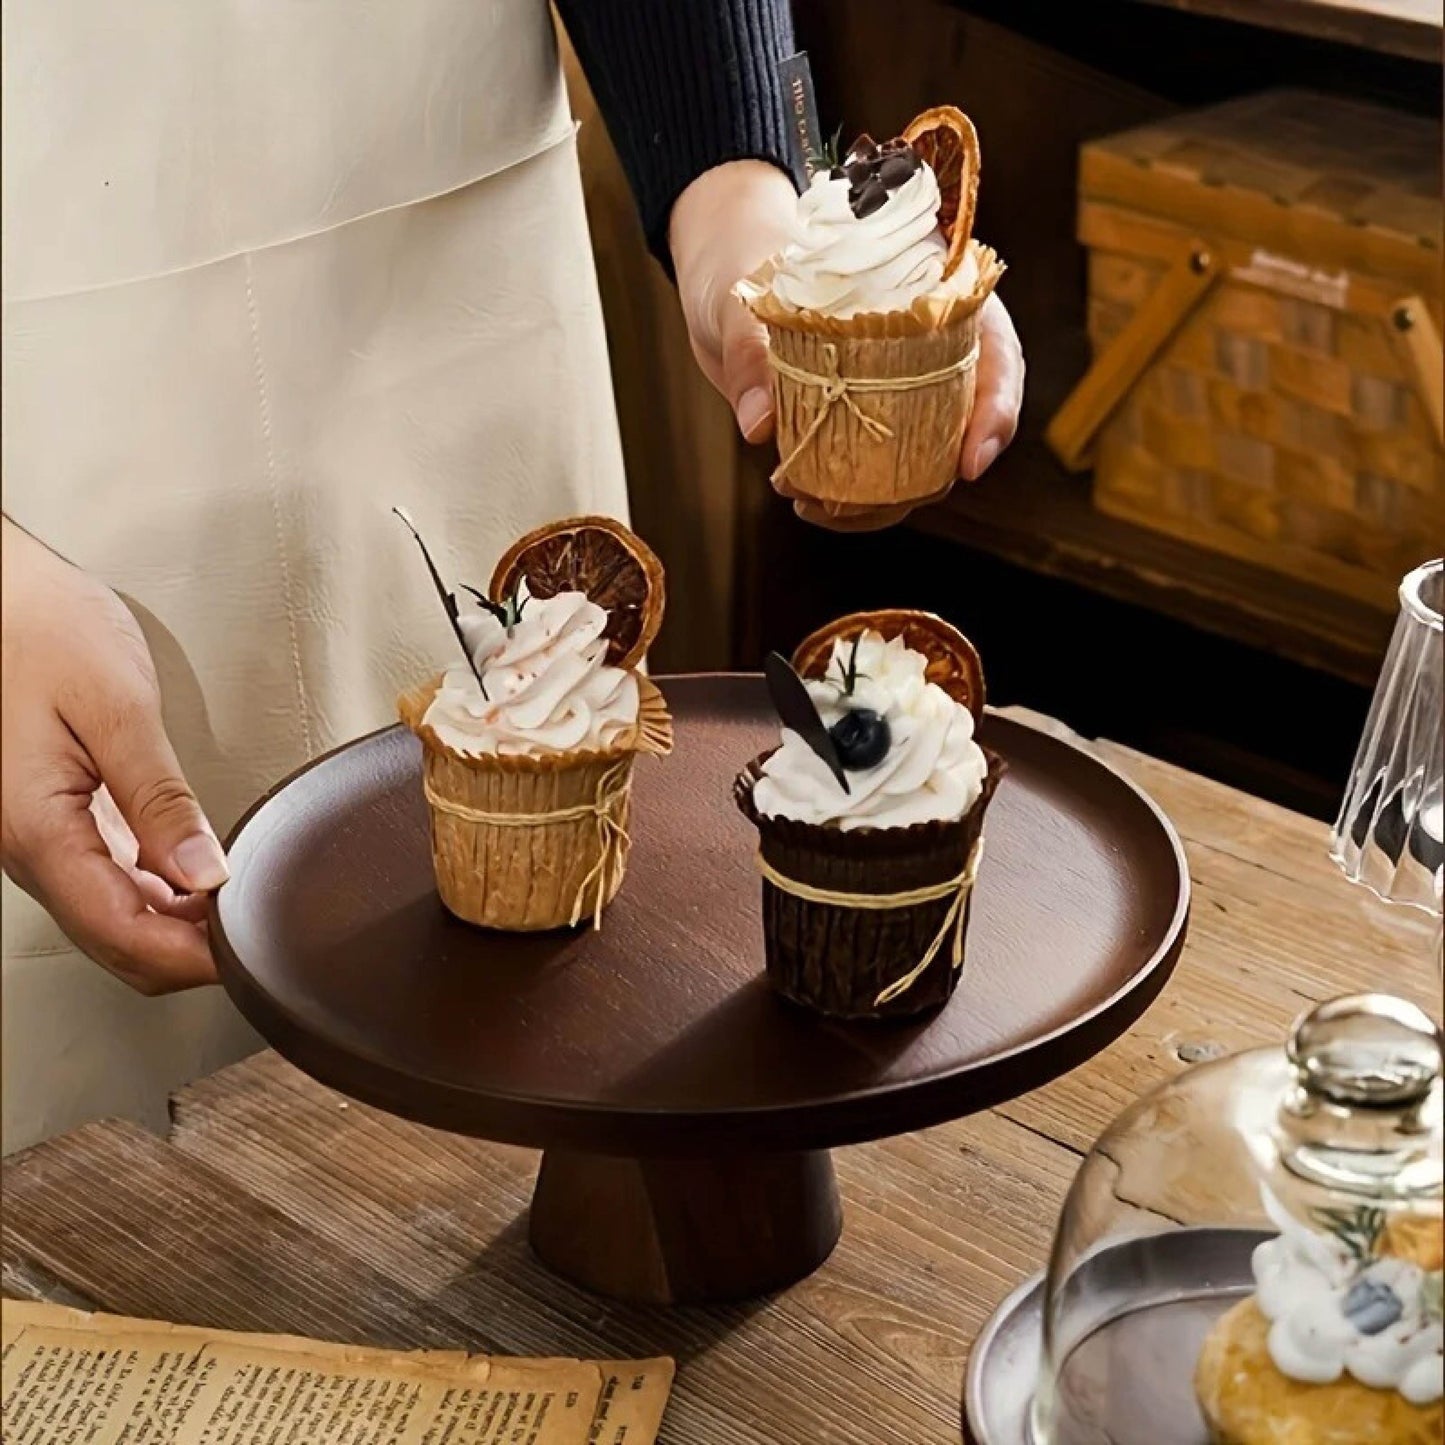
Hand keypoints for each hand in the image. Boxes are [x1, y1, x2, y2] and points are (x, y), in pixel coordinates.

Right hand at [1, 519, 225, 992]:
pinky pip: (106, 881)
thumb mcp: (114, 707)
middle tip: (255, 934)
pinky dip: (158, 893)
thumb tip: (206, 872)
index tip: (248, 951)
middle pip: (118, 941)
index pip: (122, 934)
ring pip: (112, 918)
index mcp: (39, 829)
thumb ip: (161, 798)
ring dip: (176, 926)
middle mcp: (30, 847)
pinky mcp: (54, 820)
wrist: (0, 597)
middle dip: (188, 954)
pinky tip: (198, 877)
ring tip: (239, 907)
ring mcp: (40, 838)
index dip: (192, 958)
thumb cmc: (39, 629)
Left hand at [671, 162, 1024, 530]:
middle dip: (928, 477)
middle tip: (879, 504)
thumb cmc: (744, 253)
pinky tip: (803, 500)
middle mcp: (922, 348)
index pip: (994, 353)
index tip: (971, 464)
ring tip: (815, 506)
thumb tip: (760, 425)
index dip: (996, 411)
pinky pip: (868, 472)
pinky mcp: (852, 422)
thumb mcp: (744, 293)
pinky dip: (843, 498)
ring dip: (876, 501)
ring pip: (916, 461)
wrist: (717, 275)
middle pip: (962, 424)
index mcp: (930, 292)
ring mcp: (889, 390)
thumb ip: (749, 353)